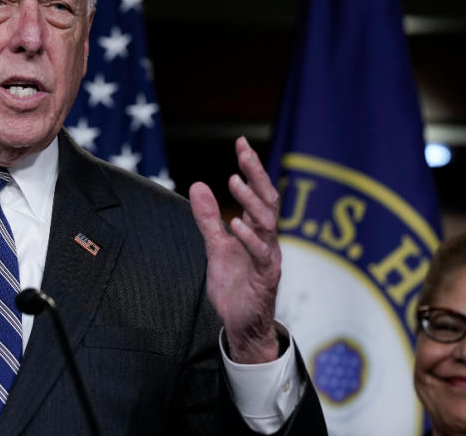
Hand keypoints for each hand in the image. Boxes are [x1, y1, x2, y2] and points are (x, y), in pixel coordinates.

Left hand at [189, 136, 280, 363]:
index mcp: (256, 229)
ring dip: (250, 201)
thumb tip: (197, 185)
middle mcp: (267, 239)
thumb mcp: (215, 245)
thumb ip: (208, 218)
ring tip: (234, 182)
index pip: (257, 191)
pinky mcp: (265, 277)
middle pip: (268, 200)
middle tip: (244, 152)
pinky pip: (261, 254)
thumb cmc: (234, 283)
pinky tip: (236, 223)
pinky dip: (250, 238)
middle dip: (257, 174)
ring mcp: (269, 256)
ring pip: (267, 223)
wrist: (241, 323)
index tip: (241, 142)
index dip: (251, 167)